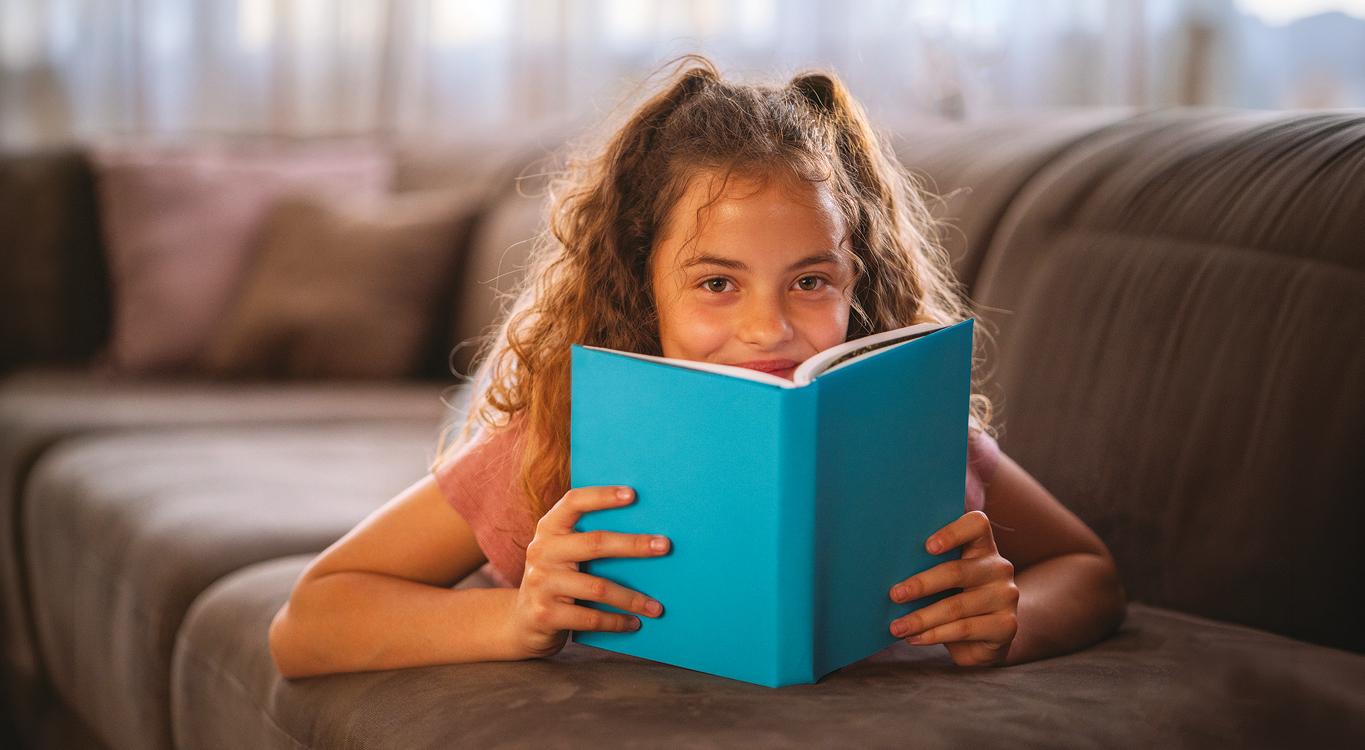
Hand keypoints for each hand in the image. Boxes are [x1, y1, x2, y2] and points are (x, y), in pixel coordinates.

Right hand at [507, 486, 668, 658]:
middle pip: (595, 543)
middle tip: (665, 546)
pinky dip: (616, 621)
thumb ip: (589, 540)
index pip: (574, 502)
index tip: (633, 494)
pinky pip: (590, 617)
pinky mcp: (545, 614)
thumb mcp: (563, 554)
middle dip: (634, 545)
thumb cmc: (557, 580)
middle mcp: (541, 551)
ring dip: (632, 598)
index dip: (603, 496)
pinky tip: (635, 623)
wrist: (521, 622)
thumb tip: (646, 537)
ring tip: (657, 607)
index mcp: (549, 528)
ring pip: (598, 587)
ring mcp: (541, 583)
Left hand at [888, 511, 1018, 665]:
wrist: (985, 639)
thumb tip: (886, 569)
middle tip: (895, 594)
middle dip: (921, 584)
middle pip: (957, 571)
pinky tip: (915, 638)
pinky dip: (934, 635)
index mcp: (982, 547)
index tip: (927, 546)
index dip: (952, 532)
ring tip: (897, 627)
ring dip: (921, 618)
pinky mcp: (1007, 625)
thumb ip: (928, 567)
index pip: (976, 525)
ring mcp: (1006, 596)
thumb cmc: (955, 599)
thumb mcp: (945, 580)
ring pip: (956, 606)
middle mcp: (999, 567)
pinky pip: (964, 629)